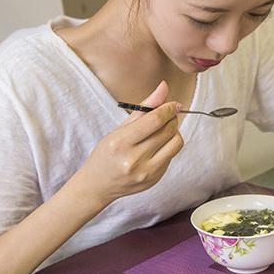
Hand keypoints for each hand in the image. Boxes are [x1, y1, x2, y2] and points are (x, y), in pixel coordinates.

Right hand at [71, 81, 183, 202]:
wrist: (98, 185)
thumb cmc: (107, 153)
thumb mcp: (119, 128)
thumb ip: (144, 108)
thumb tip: (164, 87)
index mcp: (121, 142)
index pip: (155, 121)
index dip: (168, 109)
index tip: (173, 104)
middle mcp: (134, 159)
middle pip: (168, 131)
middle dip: (172, 119)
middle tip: (168, 115)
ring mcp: (146, 172)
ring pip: (176, 144)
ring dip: (174, 133)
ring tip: (163, 131)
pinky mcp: (154, 179)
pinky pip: (171, 156)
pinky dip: (168, 147)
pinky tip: (156, 147)